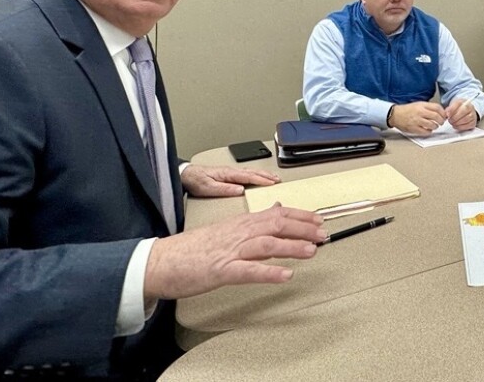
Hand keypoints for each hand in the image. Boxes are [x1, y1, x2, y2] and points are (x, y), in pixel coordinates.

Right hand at [144, 204, 324, 299]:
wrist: (160, 261)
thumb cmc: (193, 249)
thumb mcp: (226, 229)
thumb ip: (252, 221)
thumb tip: (276, 209)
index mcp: (240, 223)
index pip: (277, 214)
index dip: (301, 217)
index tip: (319, 220)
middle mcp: (238, 233)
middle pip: (276, 225)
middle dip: (303, 229)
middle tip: (323, 234)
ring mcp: (230, 251)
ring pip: (266, 244)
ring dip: (291, 247)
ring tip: (312, 251)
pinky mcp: (220, 271)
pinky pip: (248, 271)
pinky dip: (269, 272)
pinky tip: (285, 275)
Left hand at [181, 164, 280, 197]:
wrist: (185, 175)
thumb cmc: (195, 181)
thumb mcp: (207, 187)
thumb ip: (224, 189)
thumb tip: (240, 190)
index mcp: (228, 173)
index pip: (248, 176)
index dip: (261, 180)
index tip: (272, 183)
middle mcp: (231, 171)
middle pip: (253, 171)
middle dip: (266, 175)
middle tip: (278, 179)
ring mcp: (230, 172)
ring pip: (251, 171)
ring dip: (263, 174)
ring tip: (273, 177)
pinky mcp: (228, 174)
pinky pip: (246, 173)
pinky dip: (256, 174)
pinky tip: (258, 176)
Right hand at [389, 102, 446, 135]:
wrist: (395, 115)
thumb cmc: (407, 110)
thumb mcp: (418, 104)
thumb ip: (428, 107)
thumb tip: (440, 112)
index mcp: (422, 105)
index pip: (437, 107)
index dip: (443, 112)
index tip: (444, 115)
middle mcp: (420, 112)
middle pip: (436, 116)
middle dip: (441, 121)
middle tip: (441, 122)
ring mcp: (417, 120)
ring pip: (432, 125)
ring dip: (436, 126)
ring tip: (434, 126)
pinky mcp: (414, 128)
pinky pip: (426, 132)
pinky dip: (429, 131)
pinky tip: (428, 130)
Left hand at [445, 98, 477, 130]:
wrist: (466, 112)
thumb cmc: (458, 109)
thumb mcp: (453, 106)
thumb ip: (449, 109)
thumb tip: (446, 114)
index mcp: (464, 101)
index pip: (458, 104)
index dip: (451, 110)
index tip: (447, 114)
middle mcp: (470, 107)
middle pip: (462, 112)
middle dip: (454, 118)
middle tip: (449, 120)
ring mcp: (473, 115)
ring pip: (465, 119)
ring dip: (457, 123)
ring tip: (452, 123)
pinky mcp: (473, 122)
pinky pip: (468, 126)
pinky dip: (460, 127)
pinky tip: (456, 126)